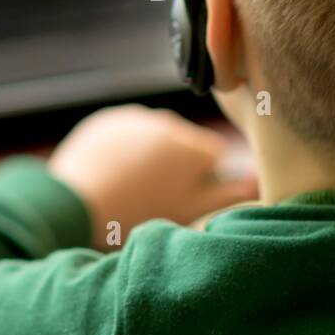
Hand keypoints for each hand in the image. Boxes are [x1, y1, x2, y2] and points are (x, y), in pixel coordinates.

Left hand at [47, 105, 257, 250]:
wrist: (72, 206)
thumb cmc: (134, 216)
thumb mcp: (189, 212)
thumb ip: (230, 195)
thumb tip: (262, 180)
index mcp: (190, 145)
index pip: (214, 156)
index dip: (203, 179)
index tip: (184, 198)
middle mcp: (166, 122)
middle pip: (185, 143)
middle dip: (178, 165)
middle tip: (155, 197)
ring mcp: (134, 118)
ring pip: (157, 136)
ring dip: (153, 155)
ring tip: (132, 188)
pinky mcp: (108, 120)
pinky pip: (128, 131)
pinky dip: (126, 149)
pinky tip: (114, 174)